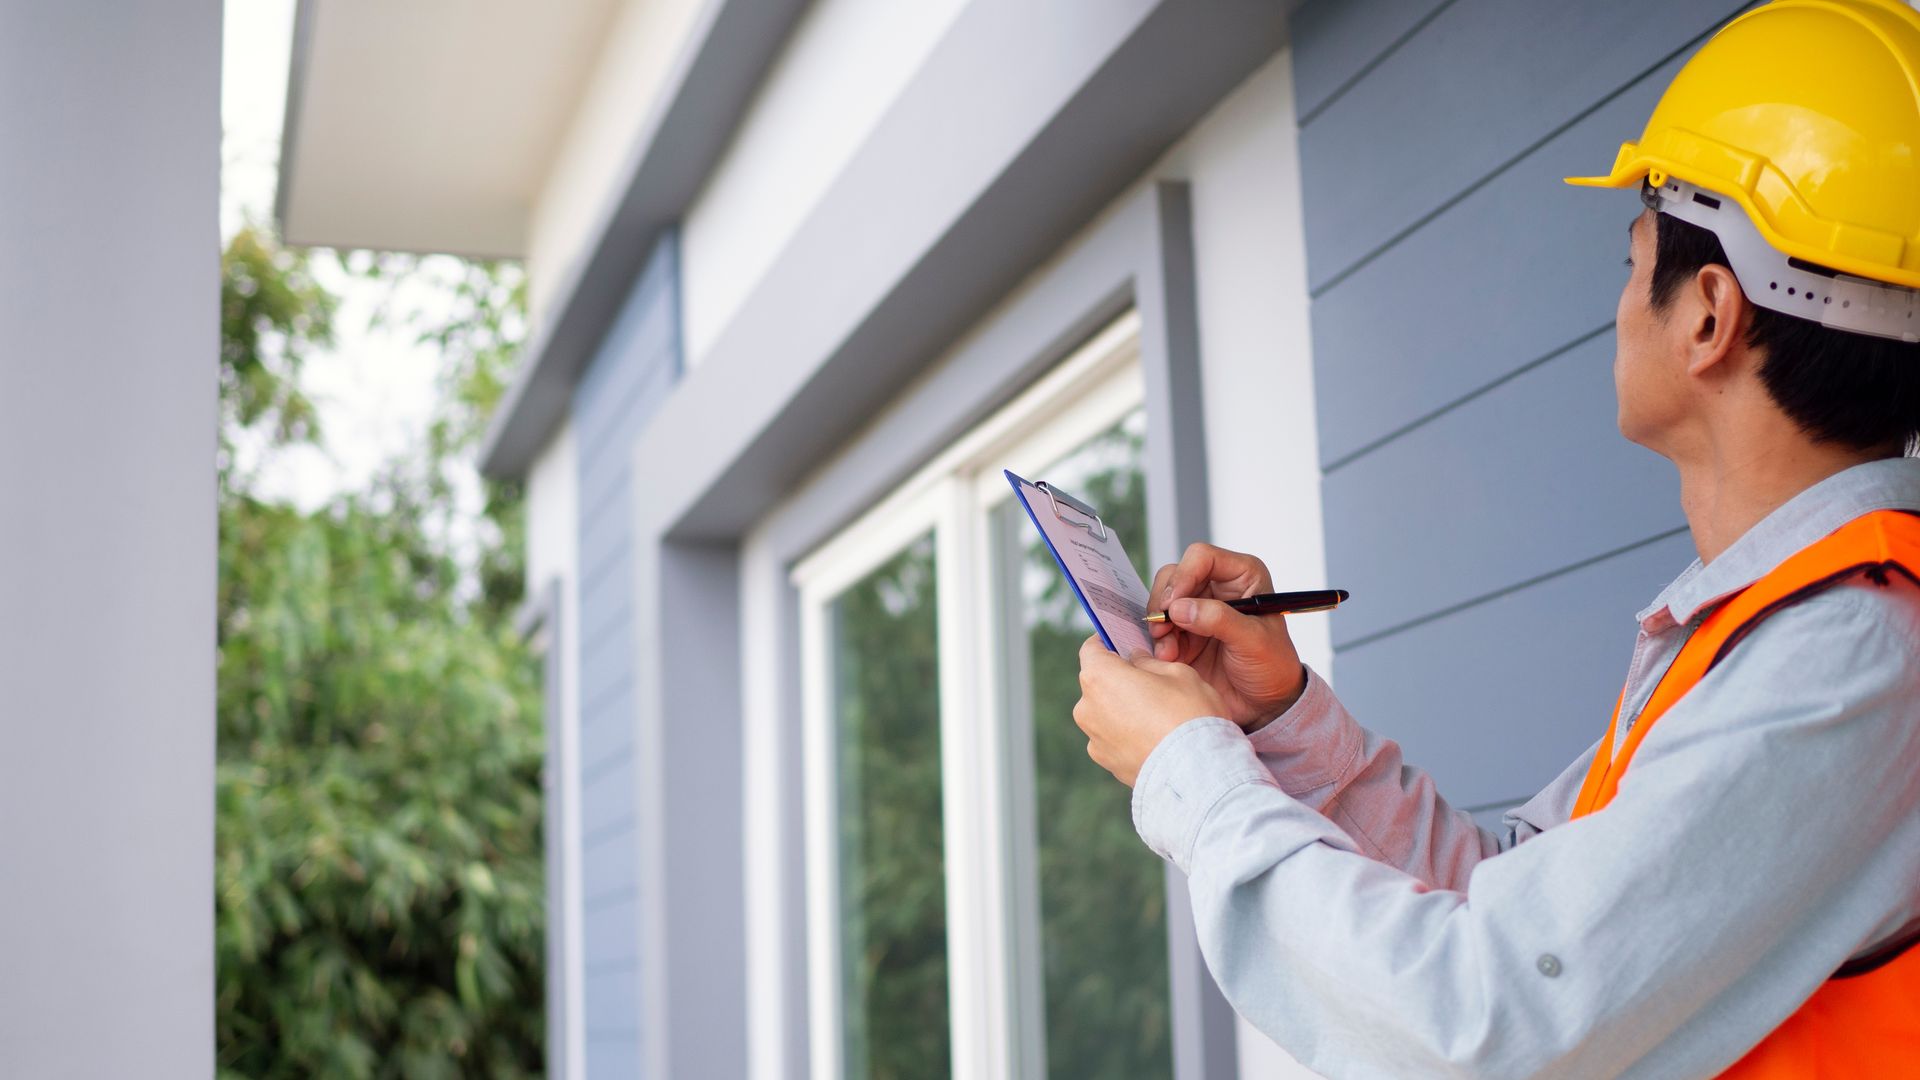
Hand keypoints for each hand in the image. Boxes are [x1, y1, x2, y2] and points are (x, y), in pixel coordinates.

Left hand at [1073, 635, 1227, 786]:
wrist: (1197, 773)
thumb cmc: (1189, 715)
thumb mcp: (1178, 672)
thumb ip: (1149, 662)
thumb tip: (1135, 660)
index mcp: (1099, 677)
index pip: (1091, 649)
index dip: (1107, 643)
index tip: (1122, 643)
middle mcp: (1086, 707)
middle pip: (1098, 683)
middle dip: (1119, 679)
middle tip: (1152, 682)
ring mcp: (1094, 739)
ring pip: (1105, 713)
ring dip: (1123, 709)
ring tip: (1158, 716)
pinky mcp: (1106, 763)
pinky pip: (1113, 739)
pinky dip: (1128, 735)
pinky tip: (1155, 738)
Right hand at [1147, 543, 1306, 730]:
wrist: (1265, 704)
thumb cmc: (1273, 666)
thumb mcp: (1253, 641)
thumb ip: (1218, 620)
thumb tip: (1179, 608)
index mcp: (1242, 576)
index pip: (1202, 557)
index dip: (1183, 576)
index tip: (1173, 604)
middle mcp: (1217, 587)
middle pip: (1175, 575)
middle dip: (1164, 601)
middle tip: (1162, 626)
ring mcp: (1198, 609)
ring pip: (1162, 600)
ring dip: (1159, 624)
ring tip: (1168, 651)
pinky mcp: (1184, 632)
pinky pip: (1160, 627)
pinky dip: (1158, 641)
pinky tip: (1169, 658)